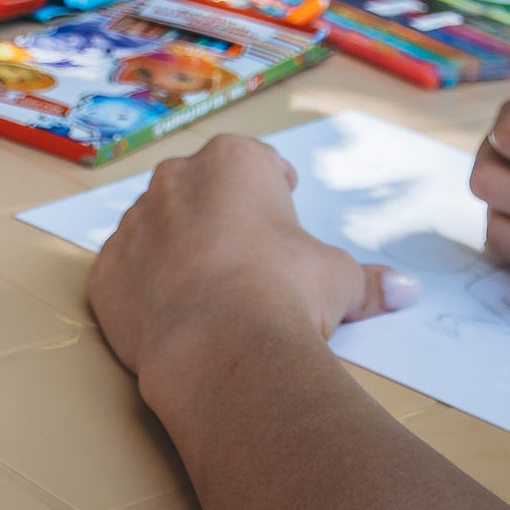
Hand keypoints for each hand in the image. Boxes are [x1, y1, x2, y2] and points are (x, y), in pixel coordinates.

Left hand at [91, 134, 418, 387]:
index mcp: (233, 162)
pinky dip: (144, 291)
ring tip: (207, 294)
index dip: (272, 187)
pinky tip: (173, 320)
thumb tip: (405, 291)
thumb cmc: (286, 292)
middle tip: (246, 256)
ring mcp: (133, 226)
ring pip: (156, 230)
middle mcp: (175, 181)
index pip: (254, 161)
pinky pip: (127, 275)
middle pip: (199, 189)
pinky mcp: (104, 274)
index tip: (282, 210)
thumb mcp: (339, 280)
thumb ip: (369, 281)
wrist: (219, 347)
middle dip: (219, 216)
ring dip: (177, 251)